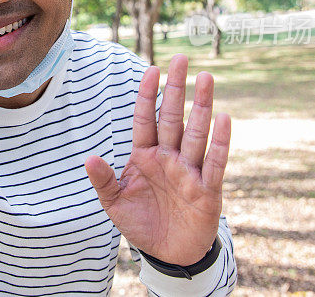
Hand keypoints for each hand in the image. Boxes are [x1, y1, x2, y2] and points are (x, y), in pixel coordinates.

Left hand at [85, 54, 230, 265]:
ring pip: (196, 133)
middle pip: (173, 118)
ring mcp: (189, 171)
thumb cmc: (141, 223)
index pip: (146, 120)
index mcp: (145, 156)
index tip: (152, 69)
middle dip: (176, 89)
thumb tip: (89, 158)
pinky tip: (224, 118)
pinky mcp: (207, 190)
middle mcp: (169, 158)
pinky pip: (214, 163)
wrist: (169, 254)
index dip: (149, 96)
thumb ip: (104, 181)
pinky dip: (219, 142)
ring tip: (206, 78)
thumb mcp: (115, 204)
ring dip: (202, 107)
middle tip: (181, 60)